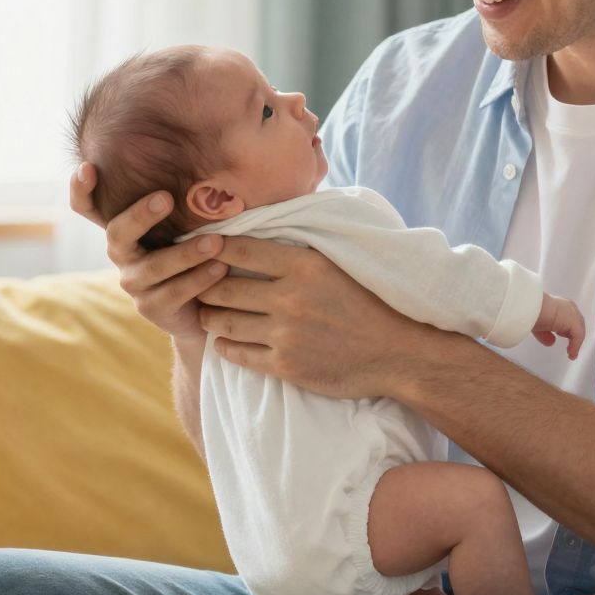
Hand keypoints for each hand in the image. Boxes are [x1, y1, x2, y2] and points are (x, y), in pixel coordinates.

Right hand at [69, 163, 223, 342]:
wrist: (206, 306)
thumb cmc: (198, 251)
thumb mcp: (189, 221)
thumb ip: (187, 195)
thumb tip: (211, 146)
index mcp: (125, 228)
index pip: (88, 207)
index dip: (81, 189)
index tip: (88, 166)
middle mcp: (122, 254)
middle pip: (117, 233)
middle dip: (140, 215)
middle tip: (166, 198)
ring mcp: (134, 283)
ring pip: (154, 266)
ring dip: (186, 252)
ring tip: (216, 241)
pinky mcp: (152, 308)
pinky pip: (173, 293)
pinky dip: (199, 279)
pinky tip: (221, 268)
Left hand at [198, 237, 445, 400]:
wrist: (396, 352)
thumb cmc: (367, 304)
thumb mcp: (337, 264)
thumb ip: (299, 251)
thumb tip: (262, 229)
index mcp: (305, 265)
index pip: (240, 249)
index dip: (213, 247)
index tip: (201, 247)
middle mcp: (290, 298)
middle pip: (223, 287)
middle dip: (204, 286)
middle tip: (198, 285)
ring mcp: (286, 334)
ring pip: (223, 322)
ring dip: (209, 317)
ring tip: (207, 313)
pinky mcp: (285, 365)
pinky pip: (237, 353)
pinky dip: (224, 345)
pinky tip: (224, 340)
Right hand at [533, 295, 585, 358]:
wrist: (535, 308)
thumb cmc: (533, 312)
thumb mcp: (539, 325)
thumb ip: (546, 334)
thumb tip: (551, 342)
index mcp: (561, 304)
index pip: (568, 317)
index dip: (567, 329)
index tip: (562, 336)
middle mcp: (570, 308)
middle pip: (577, 324)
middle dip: (573, 336)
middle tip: (569, 347)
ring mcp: (574, 315)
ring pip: (578, 331)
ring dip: (575, 343)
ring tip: (571, 354)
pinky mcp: (575, 323)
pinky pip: (577, 338)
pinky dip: (575, 347)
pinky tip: (571, 355)